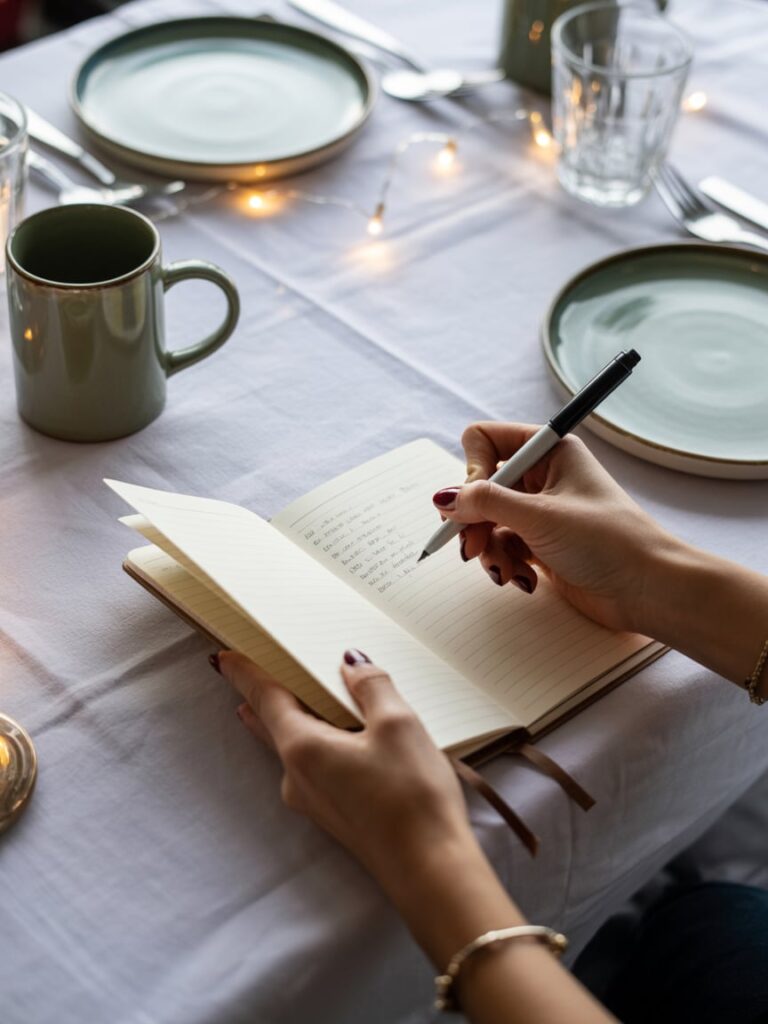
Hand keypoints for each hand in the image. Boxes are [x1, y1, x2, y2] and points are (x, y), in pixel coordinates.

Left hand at [216, 650, 616, 1021]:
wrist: (429, 871)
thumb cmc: (410, 795)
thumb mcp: (397, 724)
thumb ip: (370, 686)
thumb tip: (350, 662)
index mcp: (302, 748)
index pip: (264, 699)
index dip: (246, 673)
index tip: (223, 657)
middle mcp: (296, 776)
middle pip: (271, 724)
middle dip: (261, 696)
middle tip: (250, 670)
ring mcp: (313, 800)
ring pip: (292, 747)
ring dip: (289, 718)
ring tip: (286, 696)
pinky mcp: (334, 814)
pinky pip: (313, 765)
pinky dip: (314, 739)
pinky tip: (331, 735)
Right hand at [432, 422, 679, 634]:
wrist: (648, 590)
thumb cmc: (609, 542)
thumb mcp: (539, 516)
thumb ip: (486, 502)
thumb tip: (442, 498)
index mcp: (549, 451)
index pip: (485, 440)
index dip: (472, 470)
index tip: (473, 500)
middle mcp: (543, 476)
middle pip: (481, 487)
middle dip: (473, 519)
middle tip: (472, 546)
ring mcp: (541, 512)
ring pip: (487, 521)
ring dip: (488, 548)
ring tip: (504, 571)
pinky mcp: (541, 544)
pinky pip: (503, 546)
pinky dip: (504, 563)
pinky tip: (521, 579)